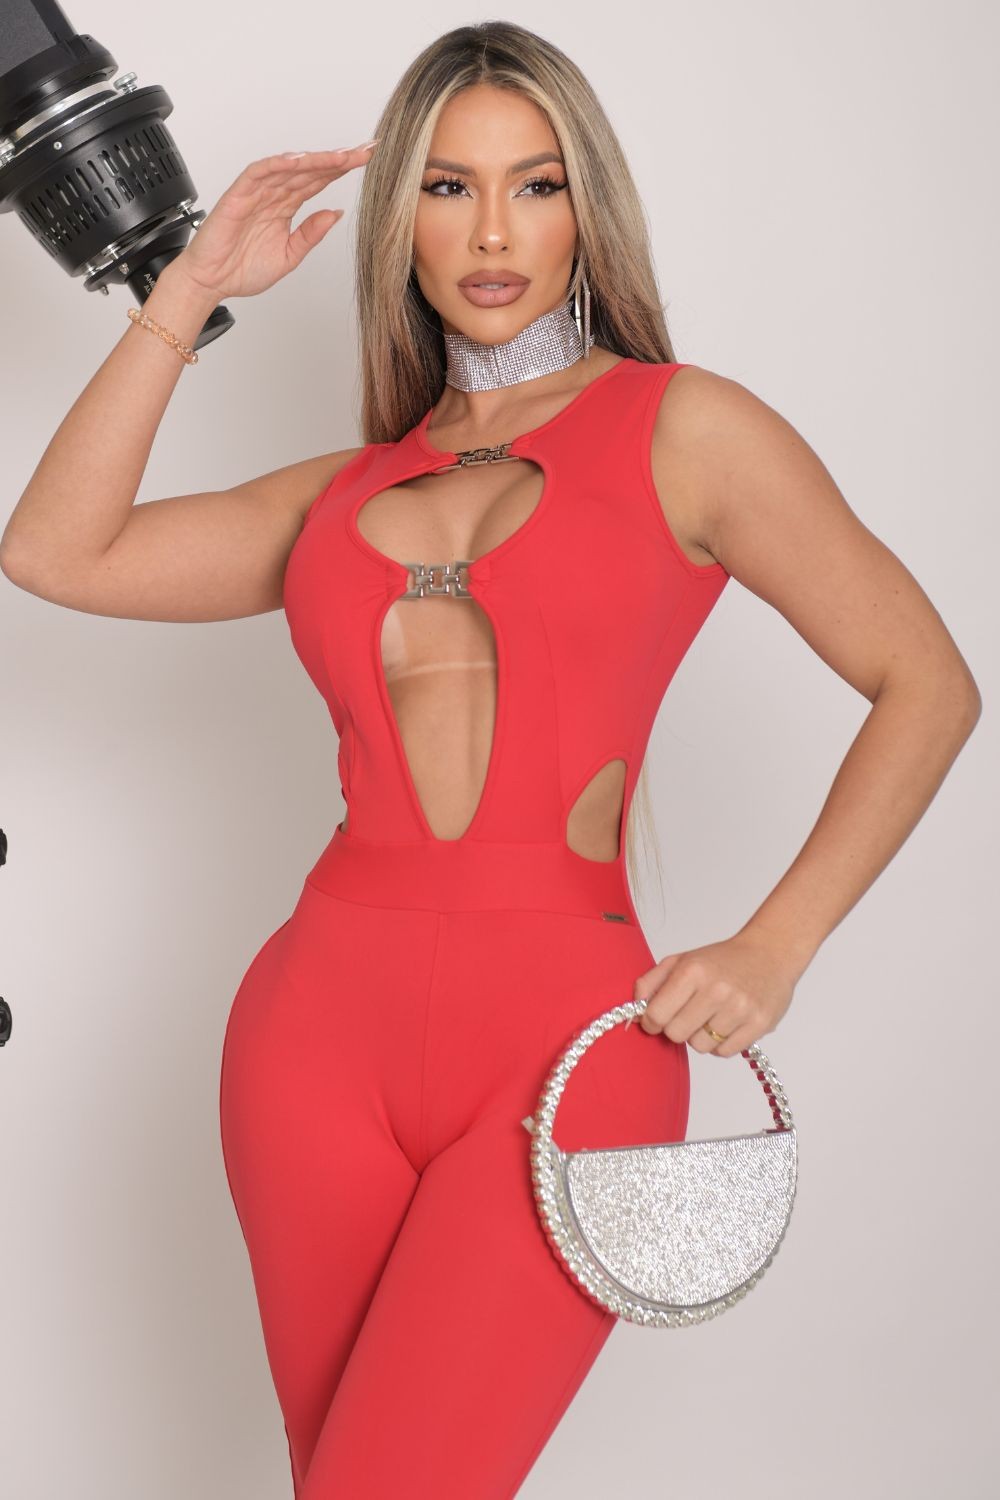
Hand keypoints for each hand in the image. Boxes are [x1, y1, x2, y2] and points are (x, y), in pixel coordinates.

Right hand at [171, 142, 377, 301]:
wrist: (210, 282)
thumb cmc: (241, 269)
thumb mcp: (289, 256)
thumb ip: (311, 234)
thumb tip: (336, 213)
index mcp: (286, 207)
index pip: (318, 181)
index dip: (342, 170)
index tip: (367, 160)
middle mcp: (273, 195)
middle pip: (310, 170)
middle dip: (338, 159)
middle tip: (365, 150)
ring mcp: (256, 193)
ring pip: (289, 168)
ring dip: (315, 160)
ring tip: (341, 156)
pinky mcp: (238, 195)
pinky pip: (258, 173)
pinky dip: (277, 164)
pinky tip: (298, 160)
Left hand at [630, 929, 800, 1058]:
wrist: (770, 953)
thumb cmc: (722, 960)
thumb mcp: (682, 960)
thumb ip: (651, 982)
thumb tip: (634, 1010)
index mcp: (693, 971)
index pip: (656, 1015)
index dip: (651, 1021)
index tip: (655, 1019)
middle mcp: (717, 990)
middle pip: (676, 1034)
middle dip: (676, 1028)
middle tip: (687, 1015)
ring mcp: (740, 1008)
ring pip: (701, 1047)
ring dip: (701, 1036)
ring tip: (712, 1016)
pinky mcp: (759, 1024)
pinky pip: (724, 1052)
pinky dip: (721, 1043)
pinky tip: (727, 1023)